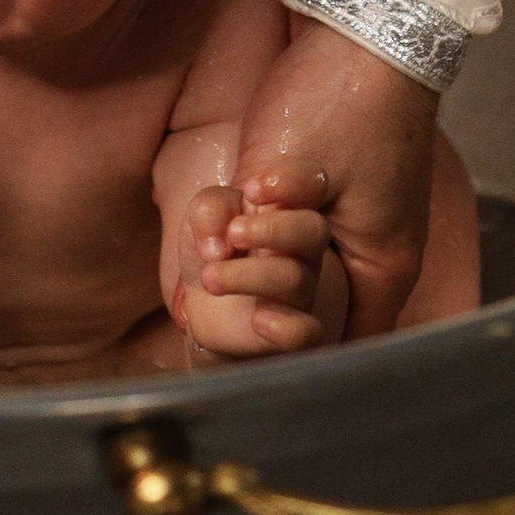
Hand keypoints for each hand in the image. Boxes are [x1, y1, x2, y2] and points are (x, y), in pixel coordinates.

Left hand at [175, 153, 348, 361]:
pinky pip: (307, 333)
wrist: (206, 312)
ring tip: (210, 278)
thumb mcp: (202, 220)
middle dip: (272, 228)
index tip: (252, 189)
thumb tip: (221, 242)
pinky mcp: (295, 332)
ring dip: (246, 275)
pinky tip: (258, 320)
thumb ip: (210, 210)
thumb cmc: (214, 252)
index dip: (293, 180)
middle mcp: (302, 249)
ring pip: (294, 279)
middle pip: (313, 230)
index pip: (311, 183)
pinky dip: (286, 327)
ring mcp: (302, 292)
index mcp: (285, 210)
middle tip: (233, 234)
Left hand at [232, 20, 440, 337]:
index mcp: (384, 268)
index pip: (344, 344)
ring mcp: (367, 218)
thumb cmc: (338, 101)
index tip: (248, 327)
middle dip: (262, 288)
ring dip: (260, 248)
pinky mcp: (347, 187)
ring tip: (226, 222)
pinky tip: (240, 196)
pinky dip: (271, 218)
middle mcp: (380, 253)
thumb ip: (260, 237)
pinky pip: (306, 227)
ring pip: (304, 262)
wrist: (369, 25)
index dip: (292, 344)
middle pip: (316, 304)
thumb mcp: (285, 177)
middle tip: (218, 265)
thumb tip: (225, 278)